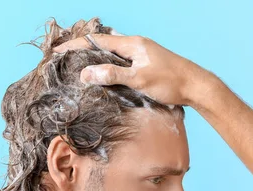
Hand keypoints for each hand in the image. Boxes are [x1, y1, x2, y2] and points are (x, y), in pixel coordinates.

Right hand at [53, 34, 208, 106]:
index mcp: (132, 44)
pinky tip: (107, 73)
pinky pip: (123, 60)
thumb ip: (113, 75)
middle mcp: (136, 45)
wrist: (196, 86)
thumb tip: (85, 72)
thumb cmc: (171, 82)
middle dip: (83, 50)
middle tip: (64, 59)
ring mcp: (143, 54)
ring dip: (96, 57)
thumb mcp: (139, 79)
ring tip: (80, 65)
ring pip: (113, 53)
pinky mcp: (148, 63)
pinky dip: (110, 64)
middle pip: (103, 44)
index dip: (75, 46)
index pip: (97, 41)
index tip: (56, 52)